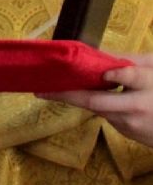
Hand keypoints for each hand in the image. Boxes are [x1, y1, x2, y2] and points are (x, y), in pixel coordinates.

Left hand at [38, 51, 152, 144]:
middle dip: (67, 95)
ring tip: (50, 89)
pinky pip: (107, 116)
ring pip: (97, 109)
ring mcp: (132, 123)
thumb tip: (100, 53)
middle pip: (97, 102)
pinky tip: (80, 96)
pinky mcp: (128, 132)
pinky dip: (95, 106)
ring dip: (76, 99)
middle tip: (42, 90)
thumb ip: (133, 60)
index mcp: (148, 83)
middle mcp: (138, 106)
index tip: (99, 71)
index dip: (115, 74)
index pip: (128, 76)